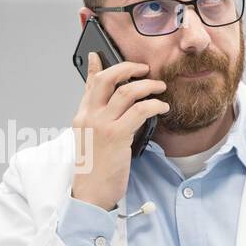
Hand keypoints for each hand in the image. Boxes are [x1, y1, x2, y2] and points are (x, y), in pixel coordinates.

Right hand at [70, 51, 169, 209]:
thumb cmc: (96, 170)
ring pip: (126, 92)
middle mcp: (89, 116)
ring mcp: (101, 124)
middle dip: (128, 67)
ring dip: (147, 86)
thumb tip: (113, 106)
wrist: (91, 193)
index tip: (99, 53)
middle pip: (107, 78)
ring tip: (160, 88)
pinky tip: (162, 108)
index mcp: (82, 116)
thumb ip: (102, 120)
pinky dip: (154, 105)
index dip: (96, 66)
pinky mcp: (116, 136)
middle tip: (144, 69)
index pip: (89, 84)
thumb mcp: (93, 140)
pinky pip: (139, 111)